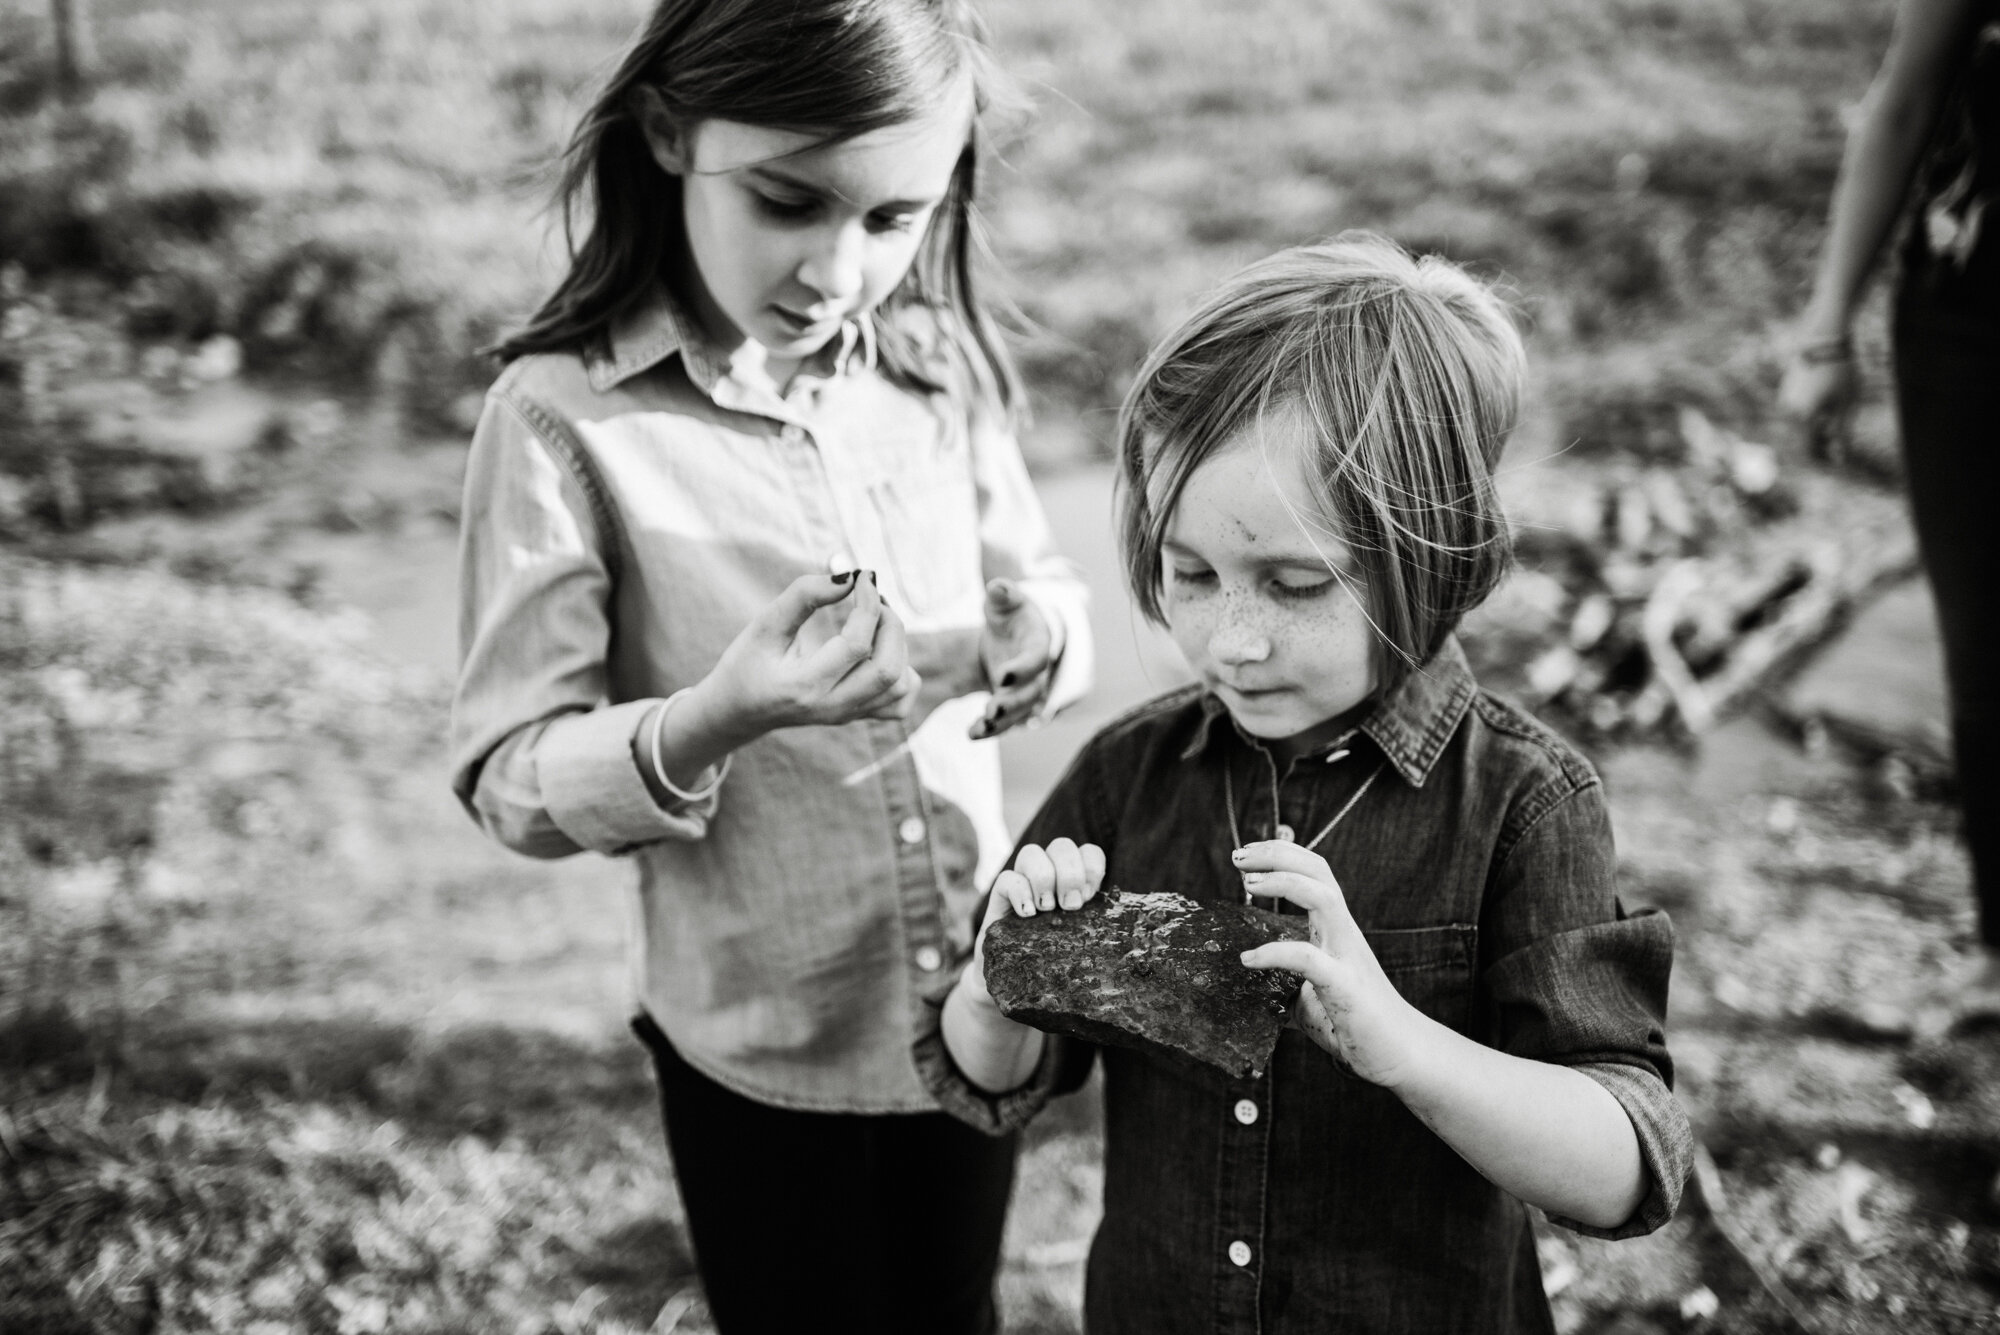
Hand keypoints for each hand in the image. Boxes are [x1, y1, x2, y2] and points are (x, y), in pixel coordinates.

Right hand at [697, 570, 920, 740]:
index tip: (862, 576)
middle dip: (890, 623)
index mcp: (805, 686)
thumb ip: (804, 596)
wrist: (739, 709)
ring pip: (900, 686)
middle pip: (888, 670)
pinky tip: (879, 652)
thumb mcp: (765, 624)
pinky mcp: (857, 717)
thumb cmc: (748, 662)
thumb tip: (849, 575)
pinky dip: (904, 674)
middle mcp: (831, 707)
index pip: (857, 645)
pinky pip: (900, 704)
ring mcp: (847, 716)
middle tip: (871, 598)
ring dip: (897, 645)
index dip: (868, 603)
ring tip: (873, 621)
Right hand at [961, 838, 1105, 1004]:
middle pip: (1061, 846)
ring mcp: (1023, 882)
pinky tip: (1027, 914)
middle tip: (1071, 906)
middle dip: (1069, 873)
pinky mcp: (1000, 896)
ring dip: (1043, 878)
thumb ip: (1097, 927)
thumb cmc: (1056, 960)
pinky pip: (1007, 878)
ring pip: (1031, 853)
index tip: (1090, 896)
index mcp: (1075, 882)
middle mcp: (1050, 875)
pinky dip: (1020, 892)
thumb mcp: (1081, 940)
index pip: (1088, 852)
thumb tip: (1132, 945)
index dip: (1091, 867)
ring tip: (1047, 909)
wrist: (1018, 983)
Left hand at [972, 578, 1054, 739]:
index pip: (1037, 658)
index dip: (1022, 668)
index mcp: (1039, 644)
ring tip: (977, 728)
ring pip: (1018, 712)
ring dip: (1000, 722)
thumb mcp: (1006, 601)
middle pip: (1030, 692)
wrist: (1014, 636)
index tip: (1002, 675)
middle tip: (990, 708)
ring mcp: (1026, 692)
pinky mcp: (1012, 705)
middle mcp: (1037, 673)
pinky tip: (972, 734)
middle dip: (1011, 702)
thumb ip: (1003, 594)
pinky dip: (990, 729)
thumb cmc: (1011, 615)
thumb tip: (998, 587)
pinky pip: (1005, 722)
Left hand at [1234, 841, 1426, 1086]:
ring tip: (1248, 885)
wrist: (1400, 1054)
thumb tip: (1245, 983)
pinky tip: (1248, 959)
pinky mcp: (1345, 988)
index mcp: (1336, 930)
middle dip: (1277, 854)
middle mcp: (1344, 934)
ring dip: (1283, 882)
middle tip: (1239, 857)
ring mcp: (1347, 957)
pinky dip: (1274, 953)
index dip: (1282, 853)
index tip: (1247, 854)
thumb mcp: (1311, 993)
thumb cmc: (1356, 1022)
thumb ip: (1283, 982)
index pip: (1315, 871)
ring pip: (1324, 898)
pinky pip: (1308, 959)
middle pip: (1319, 871)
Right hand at [1776, 348, 1858, 461]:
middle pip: (1800, 444)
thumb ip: (1841, 433)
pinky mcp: (1785, 393)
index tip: (1839, 459)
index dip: (1823, 461)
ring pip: (1796, 429)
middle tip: (1839, 443)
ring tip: (1834, 423)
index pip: (1808, 453)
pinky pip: (1794, 416)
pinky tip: (1825, 410)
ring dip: (1814, 433)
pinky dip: (1808, 420)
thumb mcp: (1847, 404)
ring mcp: (1784, 403)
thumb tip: (1840, 458)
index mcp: (1803, 420)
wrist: (1823, 339)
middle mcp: (1788, 414)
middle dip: (1818, 448)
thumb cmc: (1840, 371)